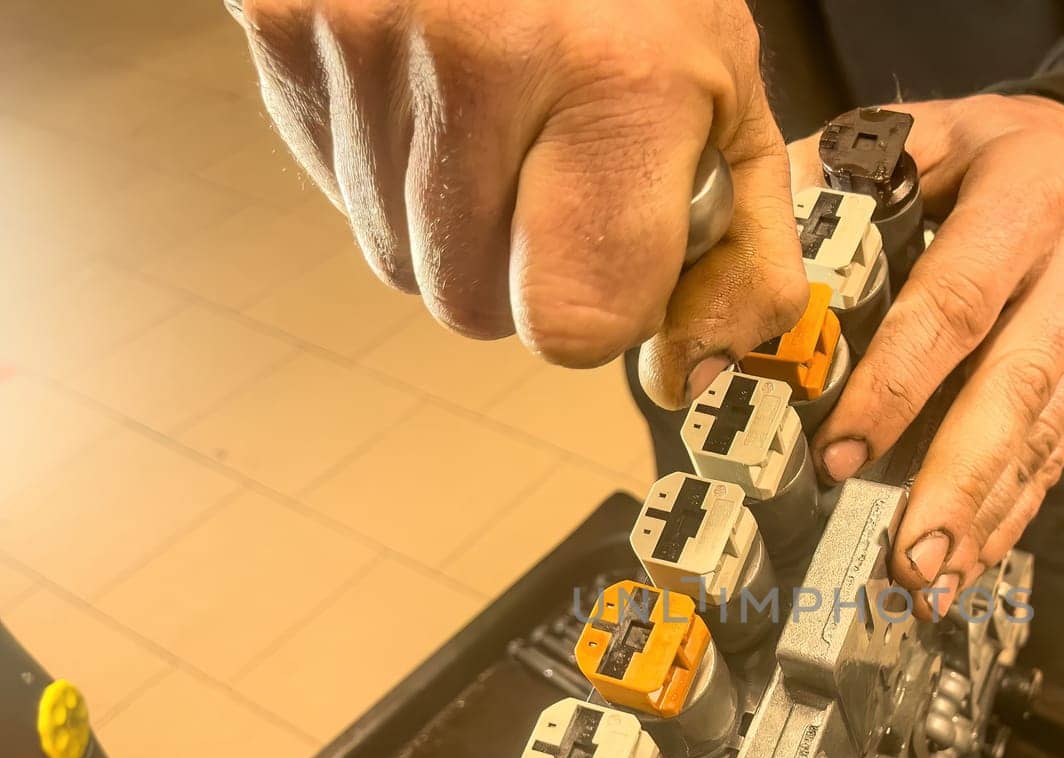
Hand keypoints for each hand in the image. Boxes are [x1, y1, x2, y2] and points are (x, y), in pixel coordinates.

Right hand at [227, 0, 807, 398]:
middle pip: (472, 306)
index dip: (602, 306)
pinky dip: (391, 165)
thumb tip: (688, 375)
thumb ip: (738, 255)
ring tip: (501, 115)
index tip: (619, 249)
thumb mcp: (732, 103)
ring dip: (454, 223)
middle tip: (557, 172)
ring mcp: (366, 35)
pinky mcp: (284, 20)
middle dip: (522, 271)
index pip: (572, 323)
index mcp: (618, 84)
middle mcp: (481, 58)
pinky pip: (338, 186)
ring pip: (397, 257)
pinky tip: (438, 89)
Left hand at [791, 95, 1063, 618]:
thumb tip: (741, 286)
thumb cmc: (976, 154)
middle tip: (905, 554)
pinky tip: (968, 560)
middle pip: (1018, 382)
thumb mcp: (909, 138)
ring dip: (982, 514)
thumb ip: (829, 193)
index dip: (897, 383)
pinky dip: (1011, 510)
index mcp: (1034, 183)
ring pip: (1047, 430)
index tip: (841, 455)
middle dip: (955, 479)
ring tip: (928, 579)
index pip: (957, 299)